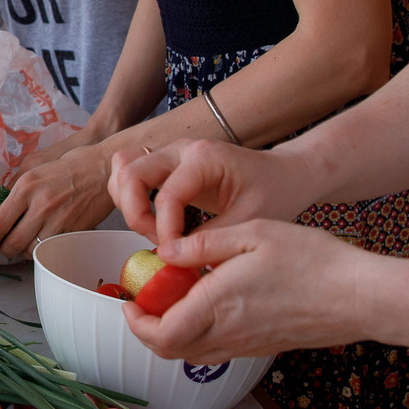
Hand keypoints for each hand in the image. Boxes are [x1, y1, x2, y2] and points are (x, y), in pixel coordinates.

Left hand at [0, 144, 115, 258]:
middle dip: (4, 250)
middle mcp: (40, 205)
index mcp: (26, 186)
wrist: (103, 168)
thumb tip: (1, 208)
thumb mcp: (36, 168)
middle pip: (12, 242)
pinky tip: (42, 243)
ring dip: (23, 252)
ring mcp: (58, 220)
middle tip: (3, 248)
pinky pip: (51, 248)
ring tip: (23, 245)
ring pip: (31, 250)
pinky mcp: (73, 231)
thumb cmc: (69, 165)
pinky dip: (43, 250)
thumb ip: (16, 188)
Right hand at [107, 139, 321, 250]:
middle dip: (136, 214)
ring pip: (124, 167)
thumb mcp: (250, 220)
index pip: (167, 196)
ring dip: (127, 202)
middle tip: (159, 243)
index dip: (166, 232)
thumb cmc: (274, 191)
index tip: (176, 256)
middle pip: (130, 172)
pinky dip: (130, 196)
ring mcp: (171, 152)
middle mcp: (182, 148)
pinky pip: (131, 170)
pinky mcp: (167, 163)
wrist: (285, 174)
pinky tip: (153, 220)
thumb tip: (176, 259)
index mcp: (205, 157)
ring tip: (153, 231)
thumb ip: (211, 240)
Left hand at [122, 217, 368, 364]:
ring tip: (172, 301)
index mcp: (219, 304)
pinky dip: (198, 335)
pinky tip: (207, 305)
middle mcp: (229, 333)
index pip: (160, 333)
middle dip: (146, 332)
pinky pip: (217, 350)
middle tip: (142, 305)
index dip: (135, 323)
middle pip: (169, 351)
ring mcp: (247, 345)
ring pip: (192, 354)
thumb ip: (204, 242)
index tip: (129, 302)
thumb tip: (166, 252)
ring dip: (171, 334)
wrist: (360, 296)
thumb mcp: (254, 232)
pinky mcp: (262, 348)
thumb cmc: (314, 260)